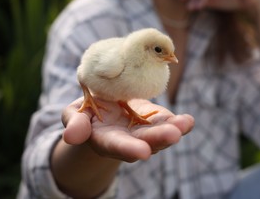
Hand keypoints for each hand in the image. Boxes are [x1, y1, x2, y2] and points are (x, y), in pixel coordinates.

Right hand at [62, 97, 194, 161]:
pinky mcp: (155, 119)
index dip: (128, 148)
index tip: (142, 152)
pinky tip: (188, 121)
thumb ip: (74, 124)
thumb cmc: (86, 112)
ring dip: (174, 130)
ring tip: (185, 124)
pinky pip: (167, 122)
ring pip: (160, 134)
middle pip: (144, 142)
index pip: (116, 145)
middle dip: (158, 139)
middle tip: (173, 135)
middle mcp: (128, 140)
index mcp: (105, 139)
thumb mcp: (74, 114)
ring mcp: (144, 131)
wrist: (103, 106)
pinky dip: (179, 123)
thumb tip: (71, 136)